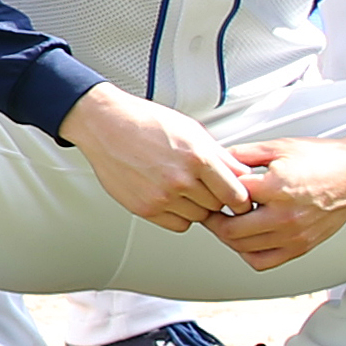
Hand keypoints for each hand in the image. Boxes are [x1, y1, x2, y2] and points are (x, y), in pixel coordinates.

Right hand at [62, 83, 251, 231]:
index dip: (241, 198)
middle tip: (203, 185)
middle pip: (218, 206)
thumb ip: (220, 155)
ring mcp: (161, 196)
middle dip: (216, 198)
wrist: (103, 124)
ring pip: (198, 217)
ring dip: (196, 206)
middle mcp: (180, 179)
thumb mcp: (191, 129)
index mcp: (197, 157)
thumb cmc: (144, 121)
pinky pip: (178, 224)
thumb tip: (242, 175)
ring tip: (181, 186)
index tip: (238, 198)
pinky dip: (178, 214)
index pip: (237, 195)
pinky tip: (169, 196)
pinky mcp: (144, 208)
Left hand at [206, 133, 345, 269]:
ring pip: (243, 248)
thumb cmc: (323, 159)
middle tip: (209, 208)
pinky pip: (264, 261)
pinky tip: (247, 236)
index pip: (228, 197)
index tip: (209, 187)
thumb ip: (241, 154)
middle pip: (231, 230)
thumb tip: (213, 160)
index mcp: (277, 189)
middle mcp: (286, 217)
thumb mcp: (277, 147)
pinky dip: (248, 252)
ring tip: (226, 220)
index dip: (214, 190)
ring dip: (228, 236)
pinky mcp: (303, 247)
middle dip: (214, 219)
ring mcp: (295, 236)